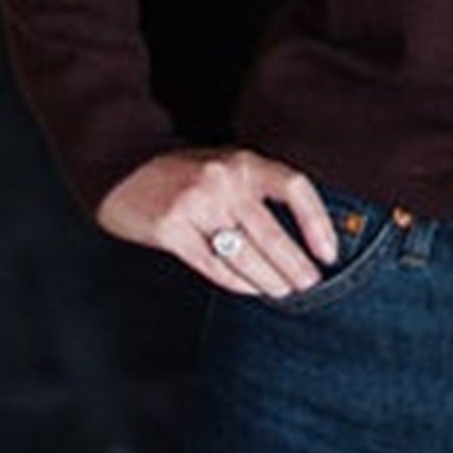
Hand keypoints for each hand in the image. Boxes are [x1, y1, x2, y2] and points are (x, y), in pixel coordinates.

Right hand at [95, 147, 339, 297]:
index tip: (329, 252)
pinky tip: (251, 289)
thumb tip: (304, 235)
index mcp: (245, 161)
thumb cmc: (187, 173)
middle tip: (310, 284)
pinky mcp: (170, 230)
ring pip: (243, 254)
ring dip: (268, 279)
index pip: (295, 188)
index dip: (317, 222)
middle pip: (271, 232)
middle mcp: (223, 180)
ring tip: (284, 291)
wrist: (124, 169)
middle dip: (295, 265)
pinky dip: (236, 282)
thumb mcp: (228, 168)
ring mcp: (195, 204)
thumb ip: (259, 191)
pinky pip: (212, 265)